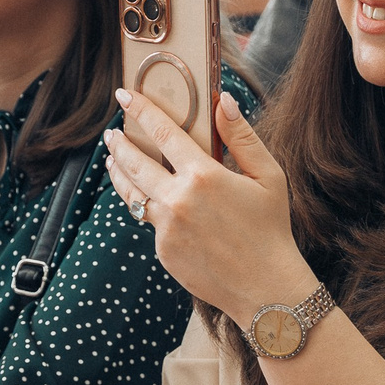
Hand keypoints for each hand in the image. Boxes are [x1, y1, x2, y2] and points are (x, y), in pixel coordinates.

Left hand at [102, 88, 312, 323]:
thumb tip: (223, 102)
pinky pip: (151, 223)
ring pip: (131, 194)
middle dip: (119, 143)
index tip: (125, 94)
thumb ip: (242, 138)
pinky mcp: (162, 251)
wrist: (265, 289)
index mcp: (203, 175)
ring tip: (113, 160)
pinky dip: (151, 209)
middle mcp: (177, 199)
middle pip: (134, 162)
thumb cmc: (272, 229)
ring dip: (119, 173)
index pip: (162, 132)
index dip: (141, 110)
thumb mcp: (269, 177)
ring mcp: (165, 228)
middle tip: (112, 132)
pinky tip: (153, 202)